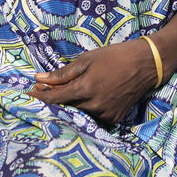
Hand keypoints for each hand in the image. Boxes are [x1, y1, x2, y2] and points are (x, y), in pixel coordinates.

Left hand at [28, 40, 156, 124]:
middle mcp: (94, 106)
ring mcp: (105, 114)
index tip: (30, 93)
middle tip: (45, 89)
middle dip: (54, 99)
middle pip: (65, 108)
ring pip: (79, 113)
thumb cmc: (115, 57)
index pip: (55, 99)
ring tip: (69, 91)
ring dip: (70, 105)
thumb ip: (62, 73)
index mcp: (85, 88)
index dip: (40, 96)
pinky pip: (93, 117)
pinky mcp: (114, 119)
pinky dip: (87, 108)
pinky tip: (87, 98)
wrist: (146, 64)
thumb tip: (39, 79)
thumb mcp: (87, 59)